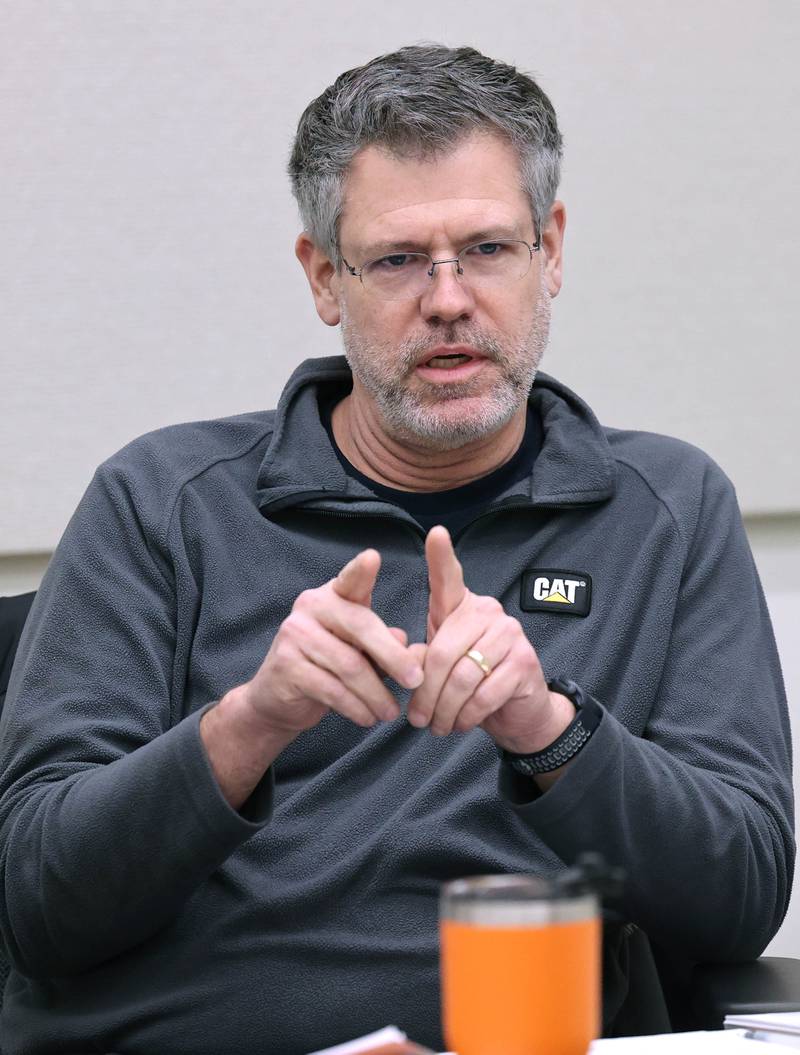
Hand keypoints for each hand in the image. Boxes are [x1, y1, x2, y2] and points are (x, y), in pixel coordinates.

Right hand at [240, 549, 423, 737]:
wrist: (278, 699)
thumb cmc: (328, 667)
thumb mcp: (361, 651)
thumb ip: (384, 645)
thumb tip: (411, 646)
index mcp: (333, 595)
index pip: (350, 580)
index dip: (360, 570)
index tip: (373, 557)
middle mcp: (310, 607)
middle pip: (360, 627)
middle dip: (394, 657)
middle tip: (416, 681)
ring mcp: (294, 634)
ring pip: (349, 665)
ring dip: (376, 694)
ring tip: (390, 713)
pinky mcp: (286, 666)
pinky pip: (332, 689)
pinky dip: (356, 708)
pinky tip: (368, 718)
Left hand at [407, 527, 569, 752]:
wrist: (517, 712)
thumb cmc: (471, 681)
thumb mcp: (441, 664)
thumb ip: (423, 658)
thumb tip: (409, 668)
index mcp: (463, 607)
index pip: (450, 578)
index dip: (442, 556)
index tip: (436, 533)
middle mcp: (489, 612)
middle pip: (441, 652)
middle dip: (424, 694)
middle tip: (417, 720)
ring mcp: (510, 635)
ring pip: (461, 678)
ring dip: (443, 711)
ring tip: (437, 726)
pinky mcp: (524, 663)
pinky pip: (482, 695)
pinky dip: (465, 716)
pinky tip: (461, 723)